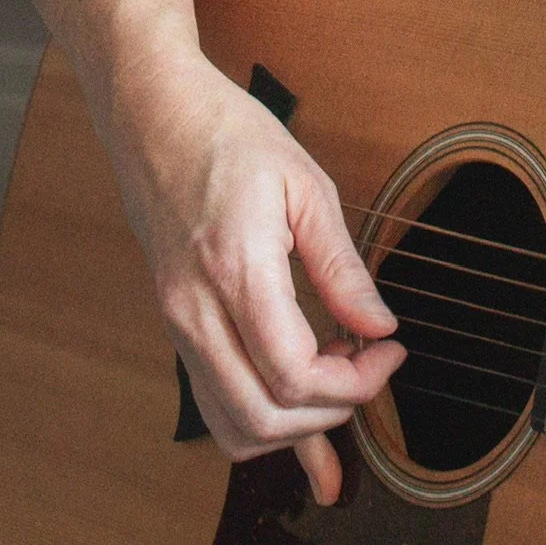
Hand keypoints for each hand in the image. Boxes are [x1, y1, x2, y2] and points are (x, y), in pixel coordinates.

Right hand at [105, 54, 404, 505]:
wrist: (155, 119)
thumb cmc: (231, 138)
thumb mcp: (307, 187)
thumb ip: (342, 267)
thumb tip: (380, 326)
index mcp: (236, 271)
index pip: (293, 372)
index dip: (353, 382)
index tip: (390, 352)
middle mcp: (194, 312)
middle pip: (260, 416)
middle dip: (328, 414)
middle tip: (371, 370)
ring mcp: (176, 325)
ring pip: (230, 424)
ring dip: (293, 425)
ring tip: (340, 379)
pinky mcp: (174, 325)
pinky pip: (213, 400)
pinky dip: (261, 413)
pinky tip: (301, 394)